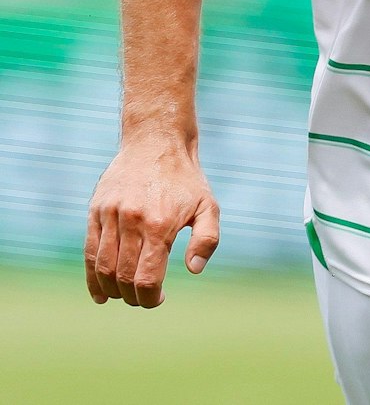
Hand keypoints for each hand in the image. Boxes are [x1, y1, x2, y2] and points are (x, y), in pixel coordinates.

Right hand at [86, 133, 220, 307]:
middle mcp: (132, 221)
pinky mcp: (96, 211)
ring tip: (123, 296)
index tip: (158, 299)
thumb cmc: (186, 179)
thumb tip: (194, 270)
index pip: (146, 277)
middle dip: (132, 296)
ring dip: (111, 290)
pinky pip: (89, 252)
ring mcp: (111, 216)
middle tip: (143, 299)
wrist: (157, 142)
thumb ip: (207, 239)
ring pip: (103, 267)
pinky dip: (92, 277)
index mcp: (160, 224)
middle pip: (122, 276)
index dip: (150, 297)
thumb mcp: (208, 205)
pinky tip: (100, 293)